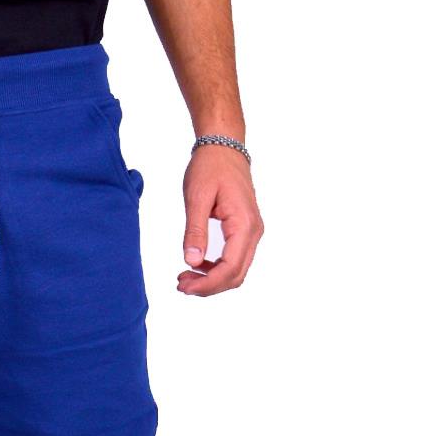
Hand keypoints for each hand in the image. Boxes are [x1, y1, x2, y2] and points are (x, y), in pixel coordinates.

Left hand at [177, 145, 263, 295]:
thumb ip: (195, 231)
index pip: (230, 268)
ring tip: (185, 278)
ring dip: (212, 280)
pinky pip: (234, 259)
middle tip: (181, 285)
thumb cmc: (210, 167)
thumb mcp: (196, 198)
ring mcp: (251, 232)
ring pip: (236, 270)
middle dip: (208, 286)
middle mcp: (253, 231)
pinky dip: (216, 270)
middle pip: (236, 275)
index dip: (208, 284)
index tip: (184, 287)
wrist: (223, 148)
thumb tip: (192, 261)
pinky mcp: (244, 231)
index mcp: (244, 224)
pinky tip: (196, 266)